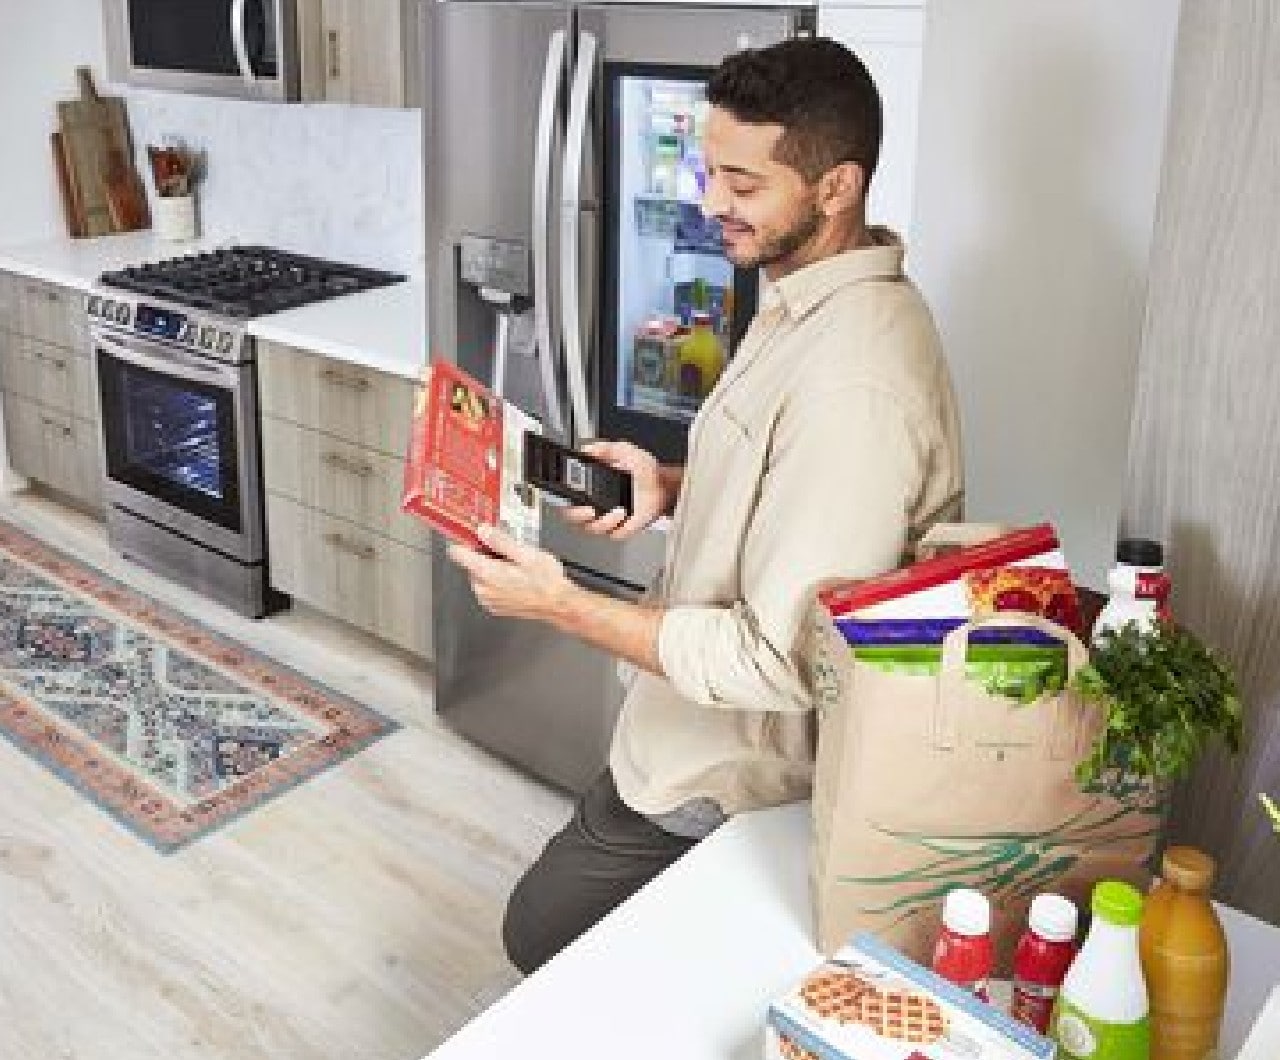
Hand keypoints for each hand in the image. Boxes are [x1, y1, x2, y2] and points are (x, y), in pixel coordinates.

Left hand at [447, 523, 577, 621]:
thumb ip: (500, 541)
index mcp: (487, 573)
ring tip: (515, 565)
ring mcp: (488, 600)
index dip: (465, 540)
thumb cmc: (546, 580)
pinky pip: (488, 588)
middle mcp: (483, 589)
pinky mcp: (495, 606)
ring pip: (479, 576)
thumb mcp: (525, 553)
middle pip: (470, 563)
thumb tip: (482, 531)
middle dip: (484, 554)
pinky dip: (496, 581)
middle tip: (507, 550)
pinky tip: (515, 578)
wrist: (558, 604)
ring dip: (491, 568)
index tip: (474, 534)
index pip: (457, 553)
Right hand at [561, 440, 664, 540]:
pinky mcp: (623, 528)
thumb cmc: (645, 471)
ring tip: (618, 510)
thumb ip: (606, 448)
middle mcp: (597, 505)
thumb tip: (588, 448)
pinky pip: (614, 534)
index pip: (568, 496)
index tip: (565, 494)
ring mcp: (609, 518)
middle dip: (577, 515)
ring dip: (604, 521)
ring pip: (593, 528)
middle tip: (587, 509)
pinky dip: (618, 526)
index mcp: (592, 488)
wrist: (664, 483)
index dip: (561, 498)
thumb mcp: (625, 452)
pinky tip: (624, 516)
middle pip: (574, 518)